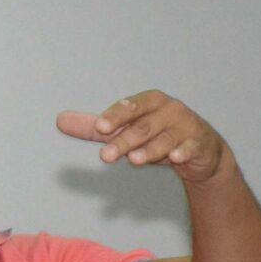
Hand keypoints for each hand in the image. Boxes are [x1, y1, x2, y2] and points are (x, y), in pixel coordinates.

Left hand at [57, 89, 227, 183]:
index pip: (129, 107)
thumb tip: (60, 120)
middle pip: (143, 126)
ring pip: (165, 139)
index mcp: (150, 101)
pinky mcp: (199, 143)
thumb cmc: (157, 134)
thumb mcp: (126, 129)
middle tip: (105, 157)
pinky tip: (174, 158)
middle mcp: (169, 110)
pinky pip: (190, 148)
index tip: (99, 128)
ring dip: (149, 149)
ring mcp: (186, 126)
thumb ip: (94, 127)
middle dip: (124, 141)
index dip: (115, 116)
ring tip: (133, 160)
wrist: (200, 149)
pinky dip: (182, 152)